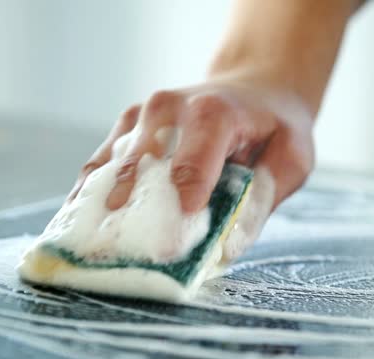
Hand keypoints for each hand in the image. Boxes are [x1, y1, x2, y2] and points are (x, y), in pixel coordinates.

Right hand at [68, 77, 314, 260]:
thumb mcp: (291, 160)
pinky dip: (91, 195)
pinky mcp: (125, 126)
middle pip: (142, 167)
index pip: (191, 164)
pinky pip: (100, 164)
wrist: (254, 88)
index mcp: (213, 113)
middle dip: (134, 213)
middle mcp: (169, 107)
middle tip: (124, 256)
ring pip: (112, 166)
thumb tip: (227, 246)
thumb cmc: (274, 128)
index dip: (179, 205)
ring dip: (100, 207)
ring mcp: (141, 115)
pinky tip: (82, 226)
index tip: (172, 244)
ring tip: (89, 247)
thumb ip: (263, 199)